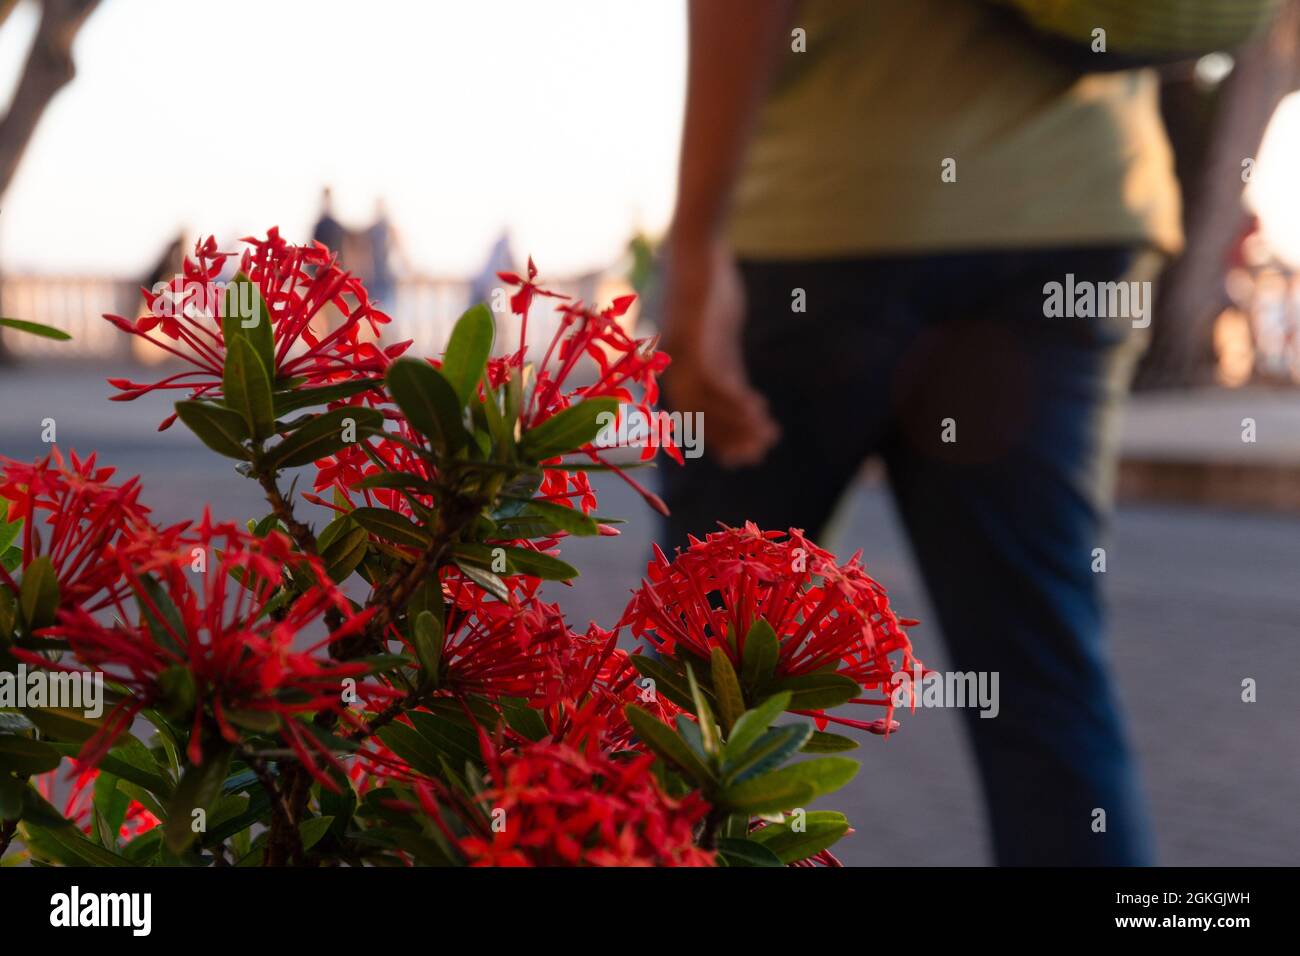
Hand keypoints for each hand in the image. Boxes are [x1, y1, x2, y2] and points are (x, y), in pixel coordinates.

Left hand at [660, 235, 779, 467]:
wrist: (698, 246)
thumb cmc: (709, 288)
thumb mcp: (720, 334)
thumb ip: (727, 364)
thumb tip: (741, 396)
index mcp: (679, 365)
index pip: (696, 413)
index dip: (719, 438)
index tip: (743, 457)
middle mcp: (675, 363)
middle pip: (699, 415)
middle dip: (729, 438)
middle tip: (758, 455)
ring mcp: (683, 351)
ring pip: (707, 403)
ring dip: (737, 424)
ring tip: (766, 435)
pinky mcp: (695, 336)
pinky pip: (714, 380)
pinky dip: (735, 399)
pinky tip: (759, 409)